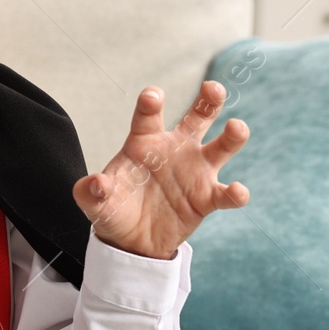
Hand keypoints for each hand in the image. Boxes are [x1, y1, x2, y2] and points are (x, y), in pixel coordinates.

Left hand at [72, 81, 250, 260]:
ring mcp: (195, 171)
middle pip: (197, 117)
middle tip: (213, 88)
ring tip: (237, 127)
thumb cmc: (114, 209)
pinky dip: (236, 193)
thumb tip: (96, 184)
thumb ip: (90, 191)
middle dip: (208, 100)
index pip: (148, 116)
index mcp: (144, 141)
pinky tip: (238, 192)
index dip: (150, 103)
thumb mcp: (95, 202)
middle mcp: (175, 149)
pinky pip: (226, 193)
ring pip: (221, 146)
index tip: (153, 96)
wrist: (131, 241)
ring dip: (233, 136)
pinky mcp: (207, 198)